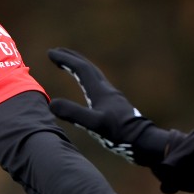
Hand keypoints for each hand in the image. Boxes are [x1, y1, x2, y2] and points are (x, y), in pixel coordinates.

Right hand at [48, 48, 168, 165]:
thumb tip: (51, 104)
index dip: (65, 59)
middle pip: (88, 67)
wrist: (143, 141)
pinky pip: (98, 86)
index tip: (50, 53)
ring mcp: (112, 97)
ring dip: (81, 67)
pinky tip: (88, 90)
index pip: (80, 68)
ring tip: (70, 66)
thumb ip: (73, 113)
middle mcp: (106, 90)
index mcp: (100, 91)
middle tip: (57, 52)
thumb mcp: (94, 124)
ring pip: (95, 75)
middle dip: (72, 58)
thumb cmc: (119, 133)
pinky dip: (88, 81)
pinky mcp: (116, 106)